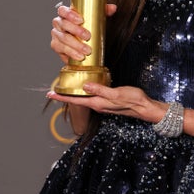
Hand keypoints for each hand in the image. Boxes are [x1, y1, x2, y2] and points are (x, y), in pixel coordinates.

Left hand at [46, 82, 166, 123]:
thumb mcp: (117, 93)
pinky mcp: (107, 101)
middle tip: (55, 88)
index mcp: (98, 103)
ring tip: (66, 87)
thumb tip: (85, 86)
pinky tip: (86, 86)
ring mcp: (103, 103)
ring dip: (75, 93)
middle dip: (66, 95)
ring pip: (84, 98)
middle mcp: (98, 104)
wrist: (144, 107)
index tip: (50, 94)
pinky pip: (92, 96)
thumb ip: (101, 90)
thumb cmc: (132, 100)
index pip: (76, 100)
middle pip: (78, 100)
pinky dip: (85, 91)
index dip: (62, 97)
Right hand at [50, 4, 116, 63]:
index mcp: (65, 14)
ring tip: (86, 50)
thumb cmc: (86, 26)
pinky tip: (79, 57)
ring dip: (75, 45)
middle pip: (63, 25)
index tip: (81, 20)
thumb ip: (103, 11)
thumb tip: (113, 8)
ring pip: (63, 39)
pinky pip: (61, 50)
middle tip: (88, 37)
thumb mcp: (95, 17)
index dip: (70, 14)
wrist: (80, 40)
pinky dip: (71, 54)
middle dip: (76, 31)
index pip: (63, 10)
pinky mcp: (56, 46)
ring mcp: (56, 35)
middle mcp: (58, 23)